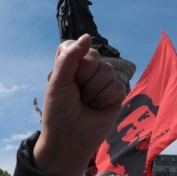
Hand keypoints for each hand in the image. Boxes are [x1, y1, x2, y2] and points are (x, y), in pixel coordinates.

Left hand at [33, 34, 124, 175]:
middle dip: (83, 76)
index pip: (77, 45)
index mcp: (70, 66)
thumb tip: (88, 36)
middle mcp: (87, 71)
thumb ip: (69, 57)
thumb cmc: (58, 112)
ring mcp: (102, 83)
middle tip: (76, 93)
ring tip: (86, 103)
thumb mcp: (58, 82)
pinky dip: (105, 98)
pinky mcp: (116, 96)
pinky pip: (117, 86)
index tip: (66, 76)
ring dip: (93, 90)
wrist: (69, 139)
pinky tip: (97, 108)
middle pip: (94, 56)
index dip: (73, 58)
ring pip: (107, 70)